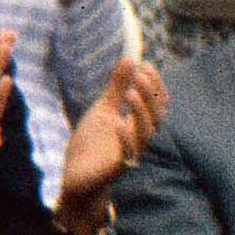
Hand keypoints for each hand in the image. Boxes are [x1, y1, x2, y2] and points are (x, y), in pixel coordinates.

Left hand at [56, 58, 167, 234]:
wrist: (77, 175)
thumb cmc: (93, 144)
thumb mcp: (104, 108)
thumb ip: (117, 86)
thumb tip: (130, 59)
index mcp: (139, 123)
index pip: (158, 103)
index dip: (155, 84)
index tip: (145, 65)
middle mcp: (140, 138)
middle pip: (157, 116)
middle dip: (151, 95)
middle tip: (139, 74)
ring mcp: (131, 153)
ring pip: (147, 133)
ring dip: (141, 112)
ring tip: (129, 92)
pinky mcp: (118, 168)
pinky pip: (129, 155)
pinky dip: (125, 138)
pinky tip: (117, 123)